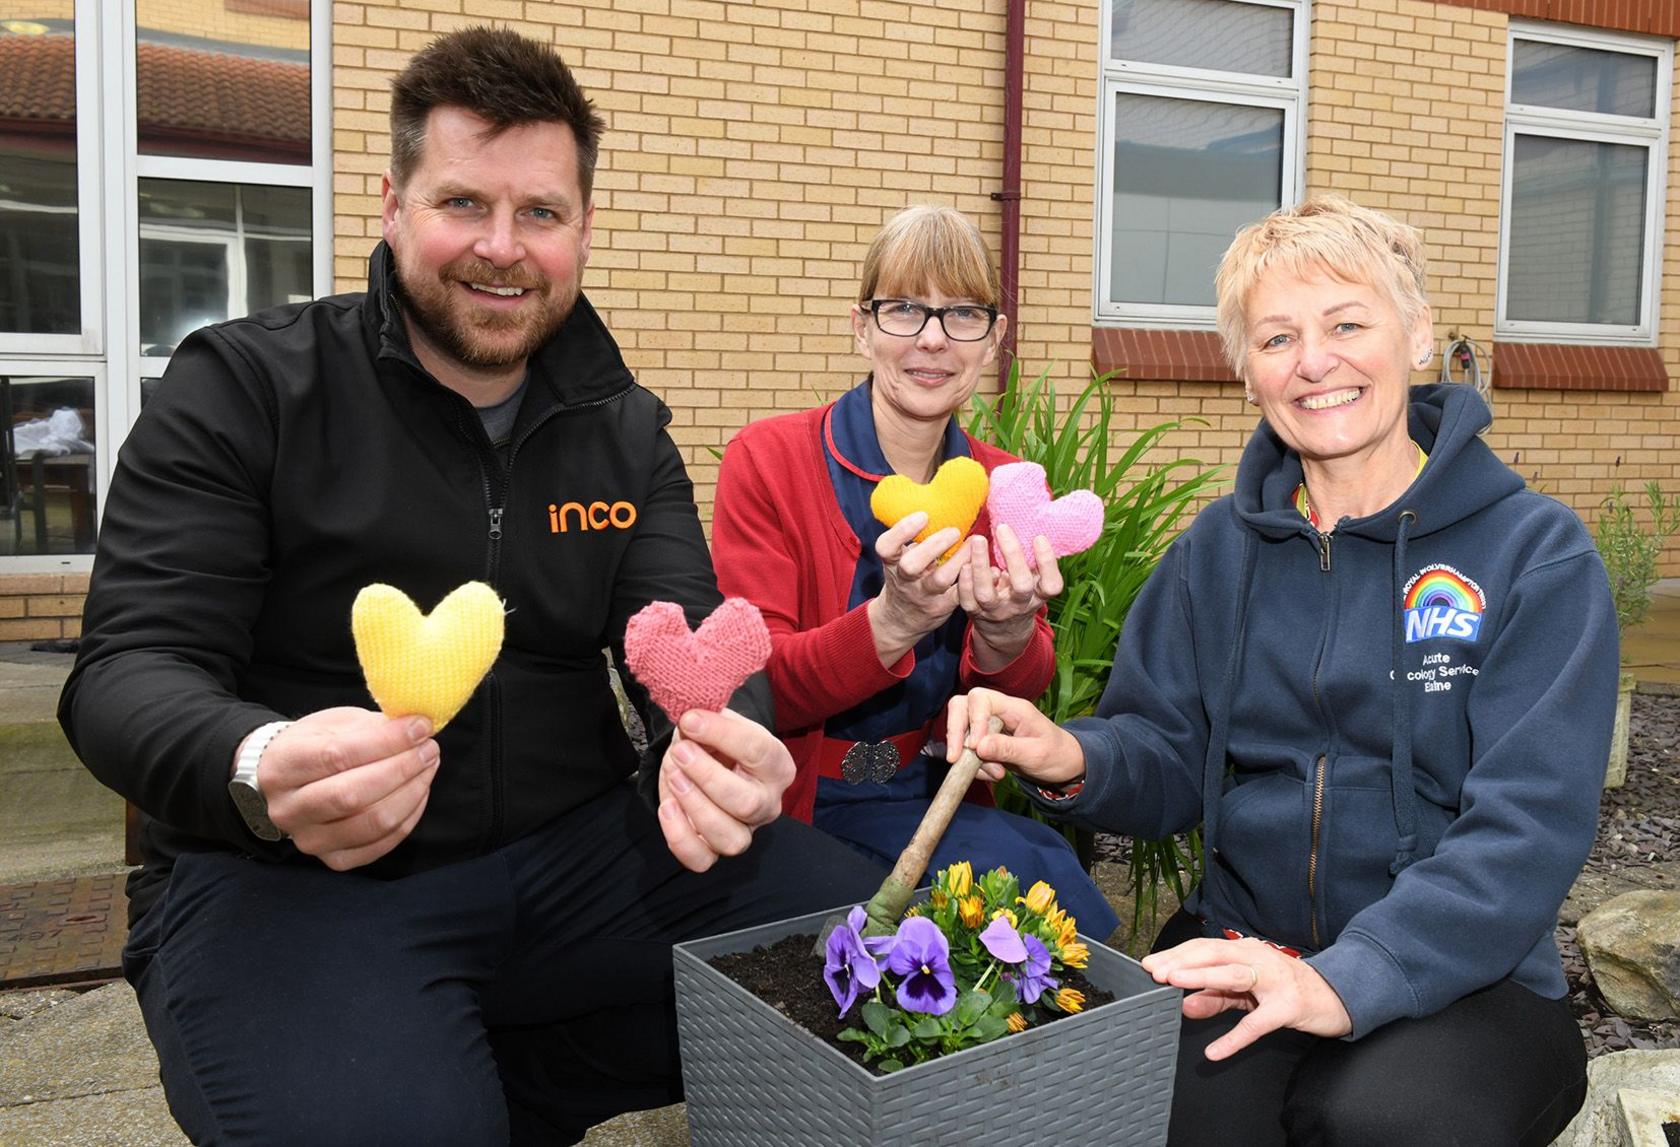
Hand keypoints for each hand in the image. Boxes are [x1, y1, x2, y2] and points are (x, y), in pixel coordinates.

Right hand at [251, 707, 439, 870]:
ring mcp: (309, 840)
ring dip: (412, 792)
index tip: (420, 727)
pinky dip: (409, 816)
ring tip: (428, 766)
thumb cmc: (314, 746)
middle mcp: (288, 809)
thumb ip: (372, 727)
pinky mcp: (334, 860)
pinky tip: (418, 791)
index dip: (386, 741)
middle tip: (429, 749)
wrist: (286, 783)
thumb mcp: (333, 724)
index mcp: (281, 766)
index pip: (336, 756)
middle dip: (402, 769)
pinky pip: (382, 843)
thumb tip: (417, 728)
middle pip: (352, 795)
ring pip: (373, 823)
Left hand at [657, 707, 791, 872]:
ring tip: (674, 777)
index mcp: (778, 767)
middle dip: (707, 776)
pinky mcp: (715, 850)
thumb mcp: (720, 722)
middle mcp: (768, 804)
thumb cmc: (718, 743)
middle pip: (747, 804)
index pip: (759, 752)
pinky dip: (680, 837)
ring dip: (695, 806)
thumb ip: (710, 718)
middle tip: (680, 751)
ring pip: (729, 838)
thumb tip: (691, 721)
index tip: (690, 720)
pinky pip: (701, 860)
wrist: (709, 763)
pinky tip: (667, 807)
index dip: (722, 734)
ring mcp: (744, 831)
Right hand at [868, 511, 969, 666]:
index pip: (886, 546)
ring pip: (940, 580)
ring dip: (959, 560)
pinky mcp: (942, 607)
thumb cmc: (905, 578)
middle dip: (932, 546)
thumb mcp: (899, 559)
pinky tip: (991, 569)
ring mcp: (924, 595)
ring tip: (974, 544)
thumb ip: (912, 538)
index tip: (924, 515)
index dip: (902, 531)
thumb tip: (937, 503)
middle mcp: (905, 580)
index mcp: (892, 563)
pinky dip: (975, 581)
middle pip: (910, 565)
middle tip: (954, 531)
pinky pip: (960, 594)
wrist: (900, 620)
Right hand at [944, 687, 1084, 786]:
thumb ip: (1008, 748)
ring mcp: (989, 728)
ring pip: (961, 731)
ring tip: (994, 773)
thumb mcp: (1036, 754)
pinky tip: (993, 774)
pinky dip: (974, 766)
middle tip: (955, 758)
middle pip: (961, 707)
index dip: (973, 720)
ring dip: (969, 756)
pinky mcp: (986, 744)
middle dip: (955, 732)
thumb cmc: (1056, 755)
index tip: (975, 747)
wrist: (1064, 766)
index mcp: (1013, 707)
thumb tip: (978, 746)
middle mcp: (998, 713)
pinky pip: (968, 751)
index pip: (980, 699)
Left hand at [959, 524, 1062, 669]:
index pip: (1051, 584)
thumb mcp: (1034, 581)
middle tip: (1003, 528)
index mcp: (1039, 596)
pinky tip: (964, 563)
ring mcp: (996, 611)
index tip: (1039, 537)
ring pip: (986, 594)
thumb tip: (1029, 521)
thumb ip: (1033, 561)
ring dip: (980, 565)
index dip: (1047, 562)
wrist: (1003, 630)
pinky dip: (965, 581)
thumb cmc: (1020, 593)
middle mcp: (1020, 605)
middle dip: (1012, 556)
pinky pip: (967, 599)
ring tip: (977, 540)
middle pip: (1021, 586)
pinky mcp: (975, 613)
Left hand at [1139, 938, 1352, 1059]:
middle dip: (1181, 962)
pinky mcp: (1288, 1007)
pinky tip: (1215, 1052)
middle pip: (1213, 954)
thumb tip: (1183, 1004)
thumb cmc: (1286, 989)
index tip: (1150, 964)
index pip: (1203, 947)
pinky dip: (1234, 1039)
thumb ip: (1215, 997)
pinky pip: (1257, 1024)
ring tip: (1175, 985)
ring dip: (1202, 978)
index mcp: (1244, 951)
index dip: (1176, 955)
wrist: (1335, 996)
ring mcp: (1274, 981)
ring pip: (1232, 976)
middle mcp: (1257, 959)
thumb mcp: (1246, 992)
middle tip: (1156, 972)